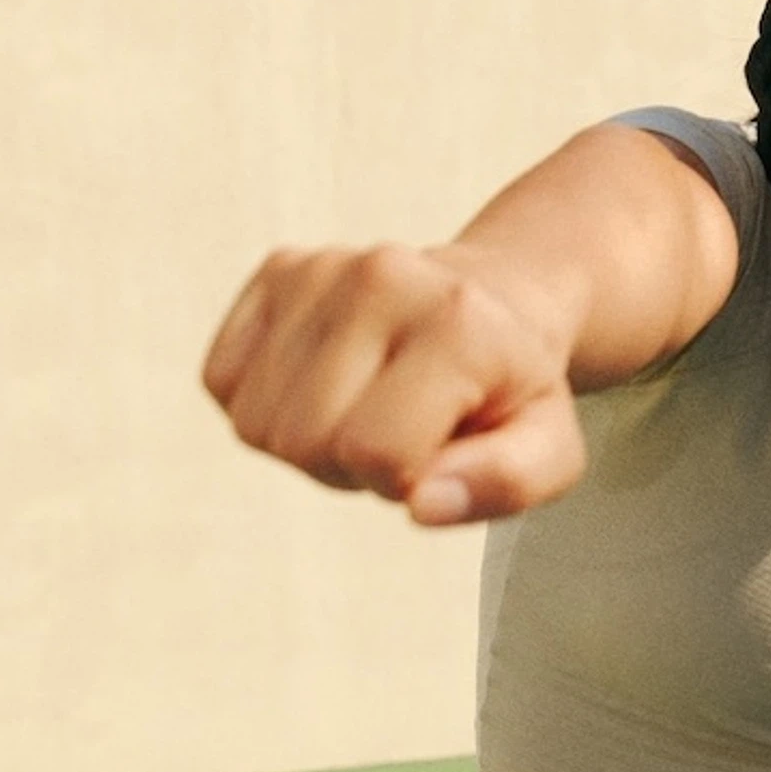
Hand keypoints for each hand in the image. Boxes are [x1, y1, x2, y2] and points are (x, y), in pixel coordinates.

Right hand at [201, 244, 588, 525]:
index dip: (399, 480)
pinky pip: (221, 380)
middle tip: (396, 432)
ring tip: (362, 408)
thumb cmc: (510, 390)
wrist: (490, 300)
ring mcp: (321, 268)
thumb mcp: (549, 450)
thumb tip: (423, 504)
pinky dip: (262, 402)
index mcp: (458, 325)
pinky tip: (321, 383)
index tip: (434, 449)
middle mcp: (382, 279)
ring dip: (303, 440)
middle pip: (303, 441)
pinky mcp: (277, 270)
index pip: (375, 453)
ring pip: (255, 421)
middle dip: (344, 465)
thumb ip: (505, 484)